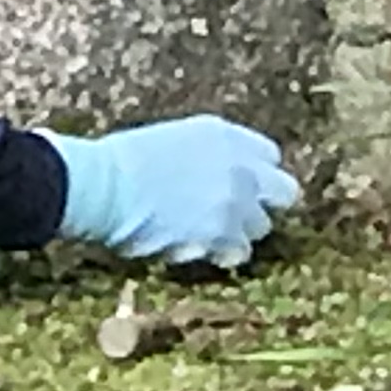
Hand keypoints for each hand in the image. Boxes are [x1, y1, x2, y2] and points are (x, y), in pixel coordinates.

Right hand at [46, 116, 301, 269]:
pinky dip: (219, 255)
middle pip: (284, 192)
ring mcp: (236, 202)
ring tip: (207, 236)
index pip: (270, 156)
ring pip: (261, 228)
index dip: (255, 175)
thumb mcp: (172, 141)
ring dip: (239, 233)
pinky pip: (237, 253)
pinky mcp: (223, 236)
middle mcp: (241, 166)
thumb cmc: (121, 163)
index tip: (241, 186)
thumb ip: (205, 156)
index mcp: (225, 135)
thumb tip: (209, 176)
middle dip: (263, 205)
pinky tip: (193, 249)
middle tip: (237, 215)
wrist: (105, 187)